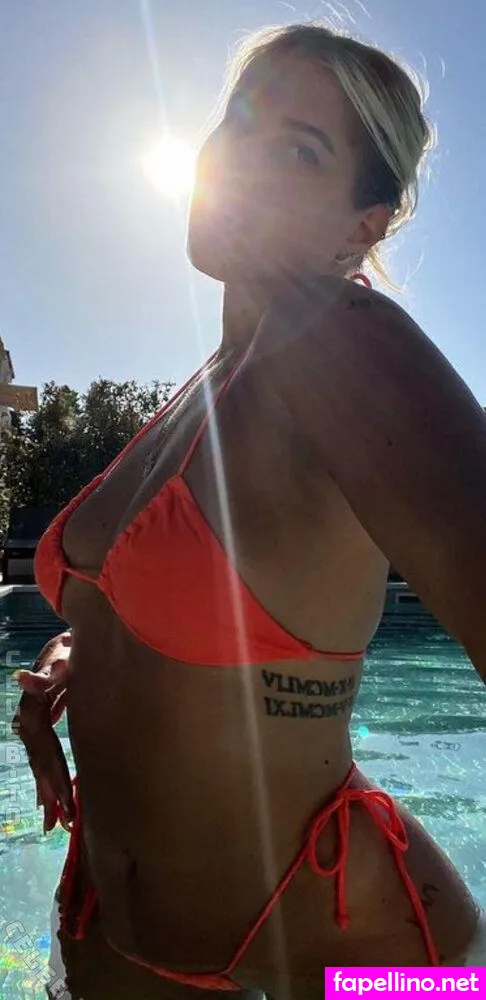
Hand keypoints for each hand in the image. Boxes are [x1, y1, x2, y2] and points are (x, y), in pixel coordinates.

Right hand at [12, 632, 74, 831]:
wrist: (60, 647)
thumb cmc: (65, 654)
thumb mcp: (59, 662)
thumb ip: (44, 674)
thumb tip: (21, 678)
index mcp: (32, 716)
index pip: (44, 756)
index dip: (54, 782)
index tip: (66, 808)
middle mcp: (27, 726)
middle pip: (41, 767)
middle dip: (52, 797)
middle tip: (63, 827)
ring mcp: (30, 728)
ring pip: (40, 766)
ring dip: (49, 794)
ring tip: (59, 823)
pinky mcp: (39, 729)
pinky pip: (42, 759)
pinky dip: (47, 780)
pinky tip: (49, 800)